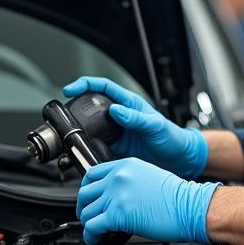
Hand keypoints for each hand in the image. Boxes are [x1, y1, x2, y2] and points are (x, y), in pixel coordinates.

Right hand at [63, 76, 207, 177]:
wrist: (178, 159)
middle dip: (77, 105)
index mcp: (129, 104)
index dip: (85, 85)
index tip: (70, 89)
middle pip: (92, 105)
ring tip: (71, 131)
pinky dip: (89, 146)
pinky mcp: (115, 147)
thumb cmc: (171, 137)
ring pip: (92, 126)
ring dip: (81, 128)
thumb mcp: (154, 126)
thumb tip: (116, 111)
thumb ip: (135, 118)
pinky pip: (97, 144)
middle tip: (65, 111)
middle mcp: (120, 116)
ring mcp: (116, 131)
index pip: (103, 87)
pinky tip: (85, 149)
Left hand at [76, 158, 218, 244]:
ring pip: (86, 212)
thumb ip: (128, 181)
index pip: (91, 174)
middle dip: (83, 208)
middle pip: (84, 193)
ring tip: (94, 233)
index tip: (88, 200)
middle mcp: (118, 178)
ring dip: (87, 224)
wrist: (189, 207)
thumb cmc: (177, 196)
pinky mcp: (118, 214)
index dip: (86, 190)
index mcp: (125, 165)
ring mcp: (116, 195)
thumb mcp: (148, 176)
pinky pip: (93, 226)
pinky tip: (96, 240)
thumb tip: (115, 195)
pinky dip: (90, 236)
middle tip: (88, 217)